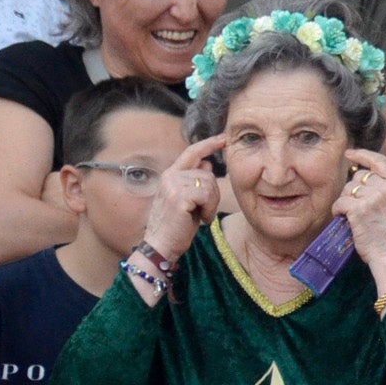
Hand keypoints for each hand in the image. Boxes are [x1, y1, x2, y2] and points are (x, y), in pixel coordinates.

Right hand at [141, 133, 225, 263]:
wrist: (161, 246)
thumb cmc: (176, 226)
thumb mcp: (187, 199)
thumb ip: (195, 180)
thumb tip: (207, 163)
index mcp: (171, 175)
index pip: (192, 152)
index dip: (209, 144)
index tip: (224, 138)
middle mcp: (170, 176)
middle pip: (208, 174)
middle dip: (213, 194)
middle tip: (204, 211)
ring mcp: (173, 185)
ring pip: (210, 184)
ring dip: (211, 204)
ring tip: (200, 216)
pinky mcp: (179, 197)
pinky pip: (208, 196)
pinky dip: (209, 210)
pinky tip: (201, 220)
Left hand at [337, 149, 385, 284]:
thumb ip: (385, 188)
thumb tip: (361, 176)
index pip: (379, 160)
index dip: (362, 155)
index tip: (350, 153)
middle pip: (359, 177)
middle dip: (354, 189)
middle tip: (358, 207)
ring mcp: (373, 197)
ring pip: (347, 189)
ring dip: (346, 201)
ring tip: (354, 216)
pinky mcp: (358, 208)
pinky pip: (340, 202)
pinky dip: (338, 211)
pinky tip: (344, 219)